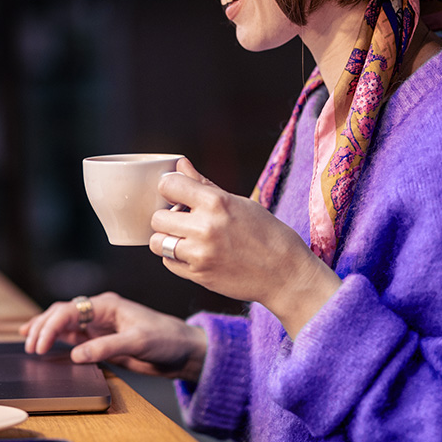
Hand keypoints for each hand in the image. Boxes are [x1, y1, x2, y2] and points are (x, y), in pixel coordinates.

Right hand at [18, 291, 207, 379]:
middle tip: (31, 347)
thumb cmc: (166, 338)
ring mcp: (99, 326)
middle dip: (43, 327)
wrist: (183, 351)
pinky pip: (73, 337)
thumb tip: (75, 354)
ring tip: (29, 343)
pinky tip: (45, 345)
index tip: (40, 345)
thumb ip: (105, 347)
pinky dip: (56, 340)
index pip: (69, 310)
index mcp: (107, 305)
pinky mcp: (100, 340)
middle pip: (61, 314)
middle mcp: (99, 312)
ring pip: (64, 324)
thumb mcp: (137, 342)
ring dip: (46, 331)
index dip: (50, 326)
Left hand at [151, 157, 340, 337]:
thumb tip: (180, 165)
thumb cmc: (266, 233)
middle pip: (157, 218)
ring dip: (167, 239)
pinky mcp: (198, 275)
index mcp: (216, 203)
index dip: (170, 189)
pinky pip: (168, 263)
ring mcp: (200, 254)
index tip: (177, 194)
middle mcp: (205, 228)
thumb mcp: (238, 203)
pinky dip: (175, 257)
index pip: (168, 186)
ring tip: (185, 238)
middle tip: (184, 220)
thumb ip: (204, 185)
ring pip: (157, 242)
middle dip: (167, 217)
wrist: (285, 273)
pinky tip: (193, 253)